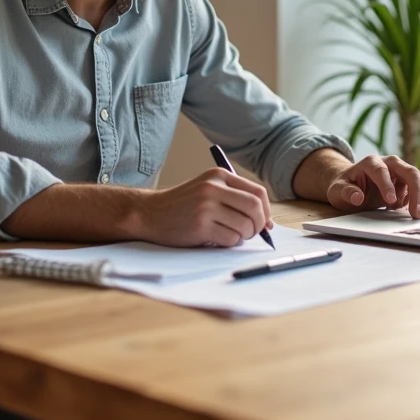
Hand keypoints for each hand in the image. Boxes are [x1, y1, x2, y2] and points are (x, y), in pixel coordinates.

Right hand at [136, 169, 272, 247]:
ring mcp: (205, 207)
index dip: (266, 210)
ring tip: (230, 235)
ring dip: (243, 236)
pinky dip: (229, 243)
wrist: (150, 213)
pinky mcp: (199, 226)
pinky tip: (216, 239)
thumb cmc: (184, 205)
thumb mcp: (208, 191)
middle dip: (259, 224)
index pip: (258, 192)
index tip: (263, 222)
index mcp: (219, 175)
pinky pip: (230, 239)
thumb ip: (236, 199)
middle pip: (255, 207)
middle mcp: (213, 188)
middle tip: (252, 233)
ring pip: (244, 226)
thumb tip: (268, 222)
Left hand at [325, 155, 419, 219]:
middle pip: (408, 171)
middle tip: (417, 213)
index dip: (387, 184)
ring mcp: (401, 172)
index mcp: (371, 162)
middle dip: (416, 192)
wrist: (351, 185)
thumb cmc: (344, 187)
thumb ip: (346, 192)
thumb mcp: (338, 191)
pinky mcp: (408, 182)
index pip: (381, 170)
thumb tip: (357, 197)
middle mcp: (389, 163)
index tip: (390, 201)